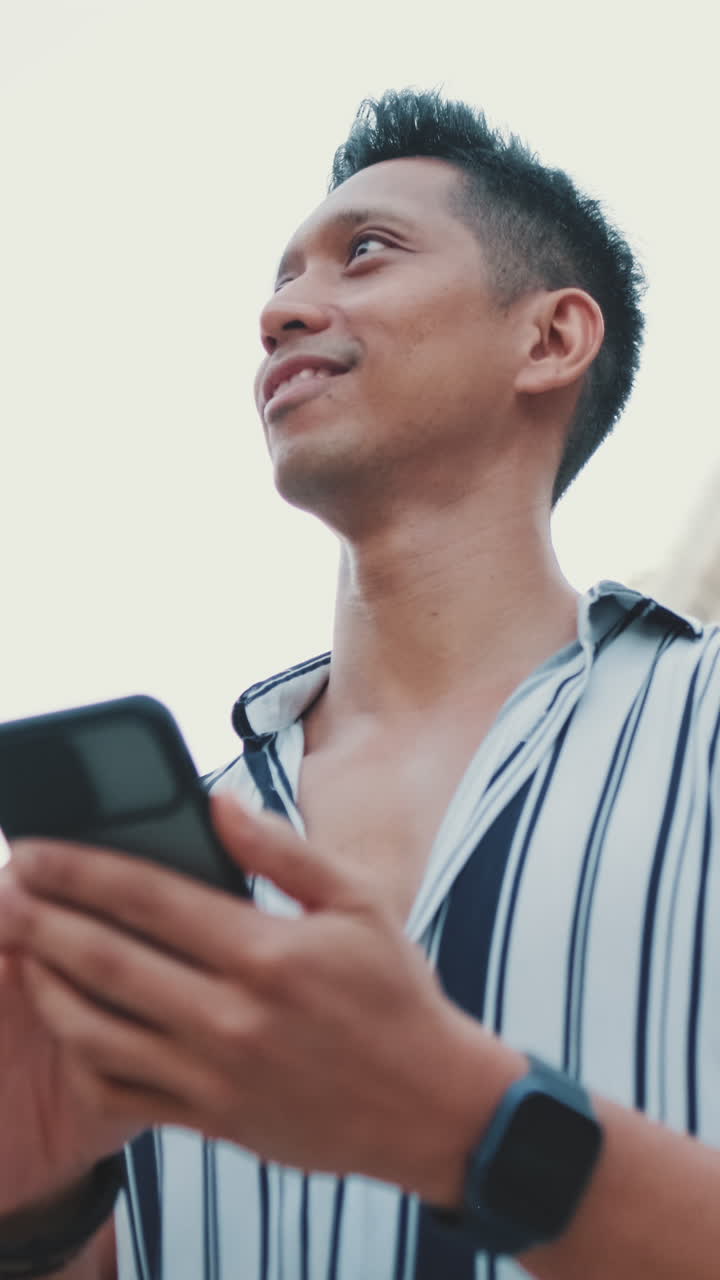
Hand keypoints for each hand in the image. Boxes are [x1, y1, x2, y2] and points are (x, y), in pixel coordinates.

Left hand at [3, 795, 518, 1201]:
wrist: (430, 1107)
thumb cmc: (396, 994)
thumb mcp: (358, 901)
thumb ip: (281, 849)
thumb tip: (216, 802)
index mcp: (267, 952)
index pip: (148, 898)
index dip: (81, 869)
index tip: (35, 849)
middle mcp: (233, 1015)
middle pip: (107, 961)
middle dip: (41, 921)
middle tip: (5, 892)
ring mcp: (217, 1075)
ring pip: (99, 1031)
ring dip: (47, 987)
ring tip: (22, 952)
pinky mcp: (214, 1120)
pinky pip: (123, 1092)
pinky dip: (82, 1058)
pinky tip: (70, 1026)